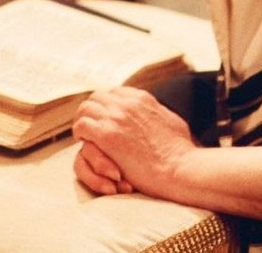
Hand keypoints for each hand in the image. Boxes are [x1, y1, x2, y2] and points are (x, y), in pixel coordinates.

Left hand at [72, 87, 195, 197]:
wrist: (180, 168)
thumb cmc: (181, 152)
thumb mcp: (172, 121)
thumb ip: (159, 113)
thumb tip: (156, 112)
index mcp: (143, 99)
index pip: (115, 92)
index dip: (108, 106)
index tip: (107, 119)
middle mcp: (128, 104)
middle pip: (97, 97)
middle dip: (92, 112)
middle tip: (92, 128)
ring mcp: (116, 118)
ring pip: (85, 108)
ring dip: (83, 121)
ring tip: (86, 136)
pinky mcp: (107, 136)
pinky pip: (81, 125)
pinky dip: (80, 133)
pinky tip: (86, 143)